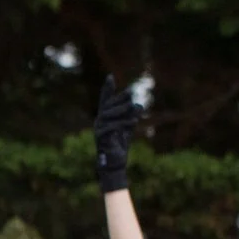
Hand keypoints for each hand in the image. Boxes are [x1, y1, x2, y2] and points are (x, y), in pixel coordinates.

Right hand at [93, 75, 141, 192]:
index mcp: (104, 117)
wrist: (115, 162)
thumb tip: (139, 105)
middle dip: (119, 97)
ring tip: (135, 107)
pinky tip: (134, 120)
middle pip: (107, 105)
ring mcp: (98, 129)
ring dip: (122, 110)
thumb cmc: (120, 145)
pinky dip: (123, 123)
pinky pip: (111, 127)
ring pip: (108, 115)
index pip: (105, 101)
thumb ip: (132, 117)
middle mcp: (99, 121)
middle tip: (131, 91)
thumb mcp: (128, 128)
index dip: (107, 89)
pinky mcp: (101, 138)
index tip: (110, 77)